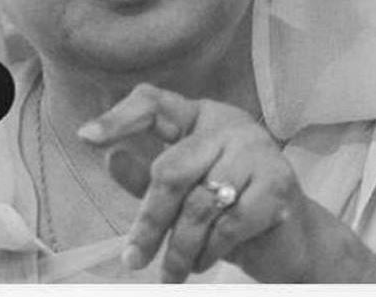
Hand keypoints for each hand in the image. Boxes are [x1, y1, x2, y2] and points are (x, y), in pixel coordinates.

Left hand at [77, 82, 375, 282]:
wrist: (288, 239)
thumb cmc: (226, 209)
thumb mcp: (180, 194)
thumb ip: (145, 177)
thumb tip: (109, 157)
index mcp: (200, 116)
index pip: (154, 103)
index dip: (119, 118)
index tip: (86, 137)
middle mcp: (228, 123)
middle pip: (171, 168)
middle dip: (150, 221)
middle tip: (134, 259)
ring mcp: (257, 149)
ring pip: (199, 203)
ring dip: (179, 248)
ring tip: (172, 272)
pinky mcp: (278, 183)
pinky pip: (228, 223)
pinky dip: (209, 251)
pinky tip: (204, 260)